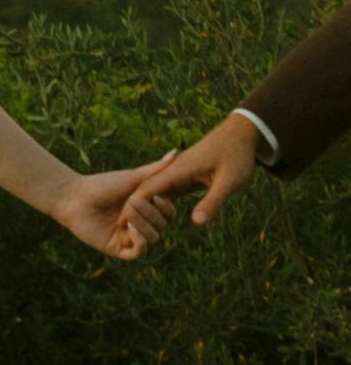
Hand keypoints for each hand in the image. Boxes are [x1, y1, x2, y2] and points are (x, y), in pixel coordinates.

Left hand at [49, 150, 178, 260]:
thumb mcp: (133, 177)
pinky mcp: (117, 249)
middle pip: (163, 226)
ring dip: (145, 225)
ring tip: (128, 212)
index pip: (169, 213)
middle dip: (151, 213)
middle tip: (133, 201)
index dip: (167, 207)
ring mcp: (130, 237)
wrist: (76, 198)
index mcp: (147, 208)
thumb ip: (156, 170)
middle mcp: (141, 224)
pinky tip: (130, 229)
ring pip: (153, 239)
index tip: (156, 195)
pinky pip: (139, 253)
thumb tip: (176, 153)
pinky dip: (140, 241)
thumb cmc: (103, 185)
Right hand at [117, 112, 261, 233]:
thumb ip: (213, 202)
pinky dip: (158, 206)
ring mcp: (178, 174)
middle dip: (134, 211)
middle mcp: (174, 171)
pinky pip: (166, 193)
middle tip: (122, 232)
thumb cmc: (238, 155)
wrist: (243, 133)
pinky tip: (154, 221)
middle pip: (146, 191)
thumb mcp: (230, 181)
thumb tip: (195, 223)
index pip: (147, 188)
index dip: (133, 207)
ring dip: (145, 210)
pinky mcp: (185, 177)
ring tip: (133, 230)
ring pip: (154, 193)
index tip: (121, 225)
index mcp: (178, 170)